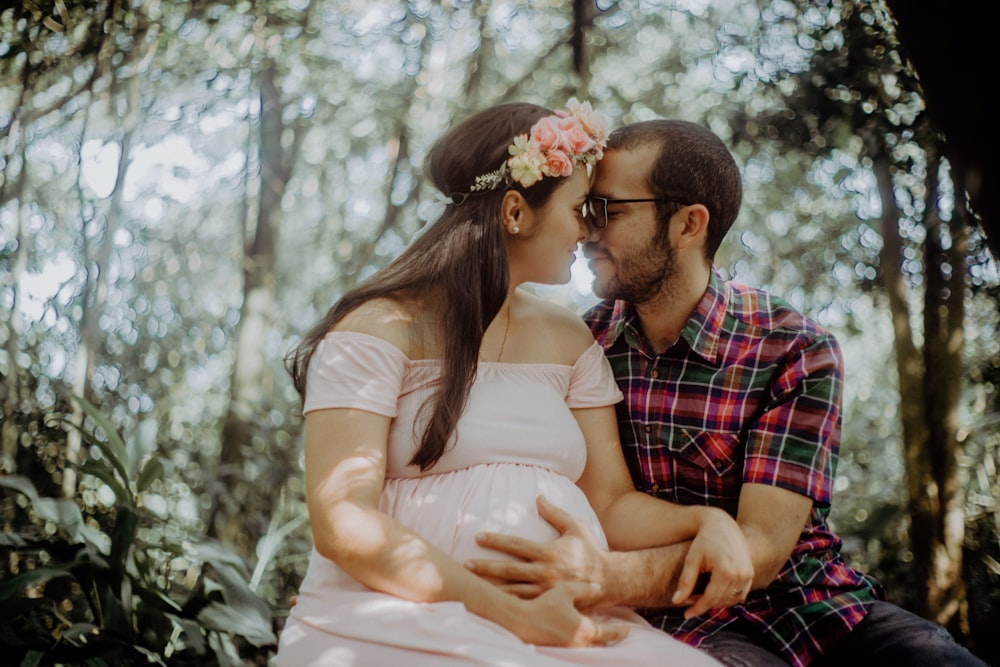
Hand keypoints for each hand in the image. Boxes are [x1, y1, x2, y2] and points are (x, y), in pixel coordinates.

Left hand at [466, 496, 609, 608]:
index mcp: (549, 552)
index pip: (516, 545)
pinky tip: (491, 602)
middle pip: (509, 570)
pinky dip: (507, 603)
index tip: (478, 537)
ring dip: (492, 588)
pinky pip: (524, 604)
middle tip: (466, 564)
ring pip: (513, 591)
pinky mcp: (548, 603)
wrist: (609, 581)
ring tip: (472, 585)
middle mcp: (545, 572)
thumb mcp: (575, 527)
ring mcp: (546, 591)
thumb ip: (555, 513)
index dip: (496, 541)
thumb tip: (538, 497)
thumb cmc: (590, 551)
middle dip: (486, 567)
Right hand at [501, 581, 629, 646]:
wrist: (520, 621)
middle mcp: (579, 642)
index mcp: (585, 628)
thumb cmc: (543, 604)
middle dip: (608, 637)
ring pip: (589, 647)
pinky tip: (578, 633)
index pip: (609, 633)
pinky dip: (581, 641)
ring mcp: (569, 648)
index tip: (628, 630)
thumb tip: (599, 587)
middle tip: (614, 631)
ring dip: (594, 640)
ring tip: (597, 632)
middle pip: (601, 643)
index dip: (620, 631)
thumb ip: (584, 588)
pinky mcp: (558, 649)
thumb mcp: (565, 590)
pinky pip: (576, 647)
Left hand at [672, 508, 753, 617]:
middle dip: (703, 604)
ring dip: (715, 602)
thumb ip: (685, 581)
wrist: (722, 523)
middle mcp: (740, 575)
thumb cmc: (704, 540)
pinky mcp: (750, 573)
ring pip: (730, 599)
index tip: (685, 615)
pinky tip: (713, 593)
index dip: (697, 608)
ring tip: (699, 597)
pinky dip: (726, 597)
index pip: (710, 599)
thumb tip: (676, 602)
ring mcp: (748, 575)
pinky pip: (739, 594)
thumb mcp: (692, 559)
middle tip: (688, 601)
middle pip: (720, 600)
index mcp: (726, 571)